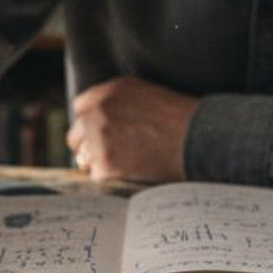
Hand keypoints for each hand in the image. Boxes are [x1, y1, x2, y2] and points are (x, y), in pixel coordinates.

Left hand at [66, 76, 194, 182]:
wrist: (197, 137)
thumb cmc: (179, 117)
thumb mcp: (144, 93)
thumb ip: (117, 101)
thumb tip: (100, 119)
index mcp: (107, 92)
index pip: (80, 108)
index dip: (90, 123)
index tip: (98, 133)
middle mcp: (98, 112)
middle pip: (76, 135)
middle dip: (88, 145)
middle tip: (107, 155)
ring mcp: (99, 139)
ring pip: (84, 158)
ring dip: (98, 163)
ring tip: (124, 167)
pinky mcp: (106, 165)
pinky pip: (96, 176)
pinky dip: (110, 179)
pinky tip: (129, 175)